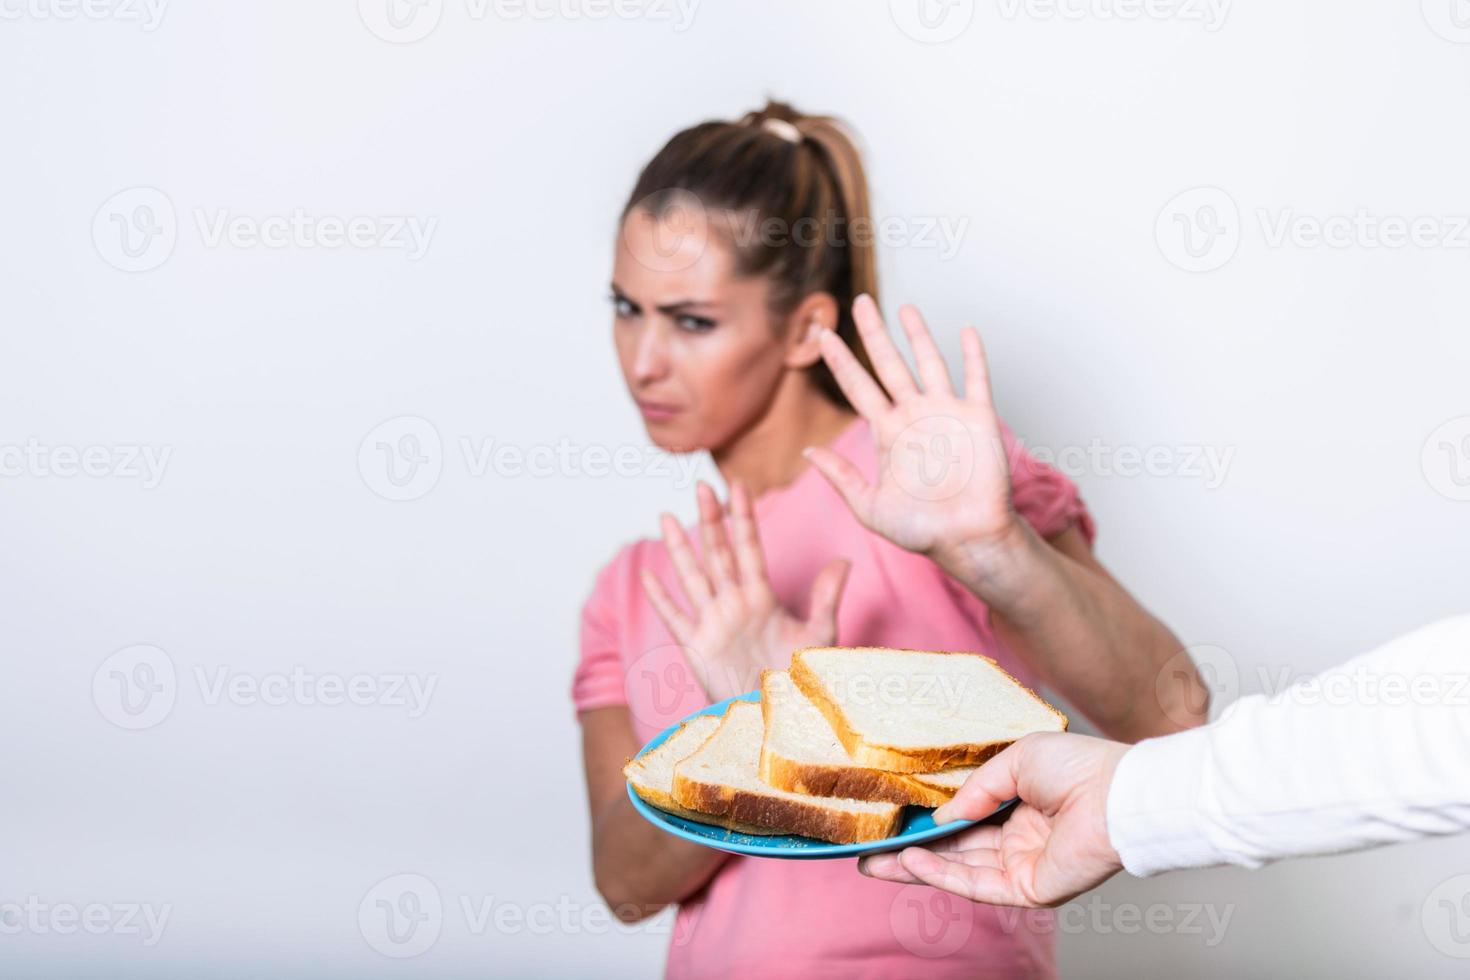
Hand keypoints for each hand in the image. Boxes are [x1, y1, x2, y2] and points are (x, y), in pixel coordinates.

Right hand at [641, 480, 850, 702]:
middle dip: (711, 520)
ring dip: (680, 548)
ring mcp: (713, 623)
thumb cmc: (800, 679)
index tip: (738, 486)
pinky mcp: (698, 647)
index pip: (749, 548)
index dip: (743, 519)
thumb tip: (844, 561)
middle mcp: (734, 604)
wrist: (780, 716)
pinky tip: (649, 576)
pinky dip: (662, 598)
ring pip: (693, 576)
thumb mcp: (820, 635)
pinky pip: (676, 618)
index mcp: (761, 597)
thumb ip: (827, 598)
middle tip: (703, 485)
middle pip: (718, 553)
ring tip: (667, 517)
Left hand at [806, 296, 1018, 565]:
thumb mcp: (870, 507)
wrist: (968, 539)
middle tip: (860, 302)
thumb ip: (841, 477)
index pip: (857, 386)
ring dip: (918, 334)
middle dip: (874, 332)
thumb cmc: (922, 530)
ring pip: (928, 362)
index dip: (840, 359)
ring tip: (904, 307)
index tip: (822, 334)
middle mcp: (914, 416)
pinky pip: (975, 378)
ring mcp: (946, 413)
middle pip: (889, 364)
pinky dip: (972, 355)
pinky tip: (966, 331)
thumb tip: (807, 453)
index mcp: (887, 433)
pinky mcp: (978, 417)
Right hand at [857, 733, 1127, 906]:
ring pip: (958, 870)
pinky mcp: (1029, 889)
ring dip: (915, 866)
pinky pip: (976, 885)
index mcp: (1019, 806)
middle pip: (953, 850)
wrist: (1117, 793)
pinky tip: (911, 860)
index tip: (892, 817)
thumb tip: (941, 814)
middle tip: (868, 852)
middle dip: (909, 852)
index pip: (964, 818)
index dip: (928, 820)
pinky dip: (941, 874)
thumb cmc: (1078, 765)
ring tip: (873, 861)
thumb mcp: (1014, 759)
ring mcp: (1022, 866)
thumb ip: (975, 789)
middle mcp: (1018, 839)